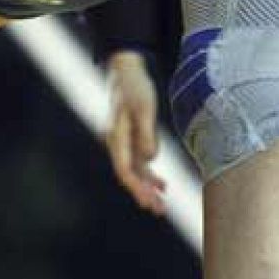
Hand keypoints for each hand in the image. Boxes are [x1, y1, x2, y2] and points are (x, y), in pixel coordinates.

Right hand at [104, 50, 166, 215]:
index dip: (136, 187)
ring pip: (135, 170)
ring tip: (162, 205)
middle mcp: (116, 142)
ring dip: (148, 187)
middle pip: (129, 174)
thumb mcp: (144, 108)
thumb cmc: (134, 86)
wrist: (126, 68)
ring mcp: (124, 140)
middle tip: (158, 210)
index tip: (147, 201)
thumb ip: (146, 133)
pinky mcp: (131, 136)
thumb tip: (150, 158)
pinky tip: (162, 185)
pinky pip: (139, 161)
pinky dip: (150, 174)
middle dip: (143, 193)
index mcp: (116, 136)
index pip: (124, 169)